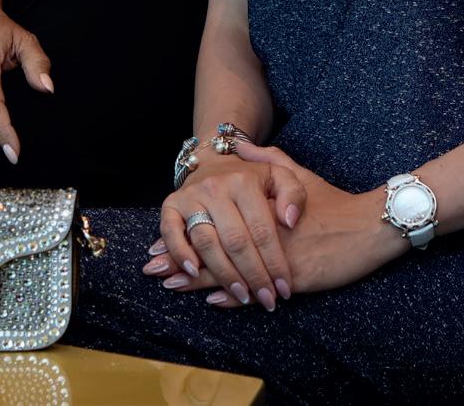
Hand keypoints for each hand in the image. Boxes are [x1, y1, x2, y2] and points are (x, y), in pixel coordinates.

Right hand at [147, 155, 306, 311]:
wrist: (214, 163)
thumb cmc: (252, 178)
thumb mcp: (279, 176)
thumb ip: (293, 194)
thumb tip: (289, 221)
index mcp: (245, 181)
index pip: (262, 230)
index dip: (274, 262)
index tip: (284, 288)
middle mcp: (217, 187)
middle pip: (236, 241)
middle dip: (253, 276)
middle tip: (267, 300)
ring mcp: (191, 196)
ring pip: (207, 243)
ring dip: (224, 275)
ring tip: (243, 296)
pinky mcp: (171, 205)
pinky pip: (171, 233)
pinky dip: (180, 254)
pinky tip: (194, 274)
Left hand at [148, 141, 404, 309]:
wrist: (367, 226)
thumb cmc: (332, 202)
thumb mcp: (297, 175)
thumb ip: (266, 159)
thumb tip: (239, 143)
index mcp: (263, 206)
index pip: (217, 221)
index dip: (188, 232)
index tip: (159, 242)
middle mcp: (267, 230)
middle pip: (217, 246)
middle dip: (183, 259)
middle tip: (153, 270)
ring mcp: (279, 254)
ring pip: (232, 269)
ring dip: (199, 279)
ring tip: (170, 286)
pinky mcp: (295, 276)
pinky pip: (257, 287)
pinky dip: (232, 295)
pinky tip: (213, 300)